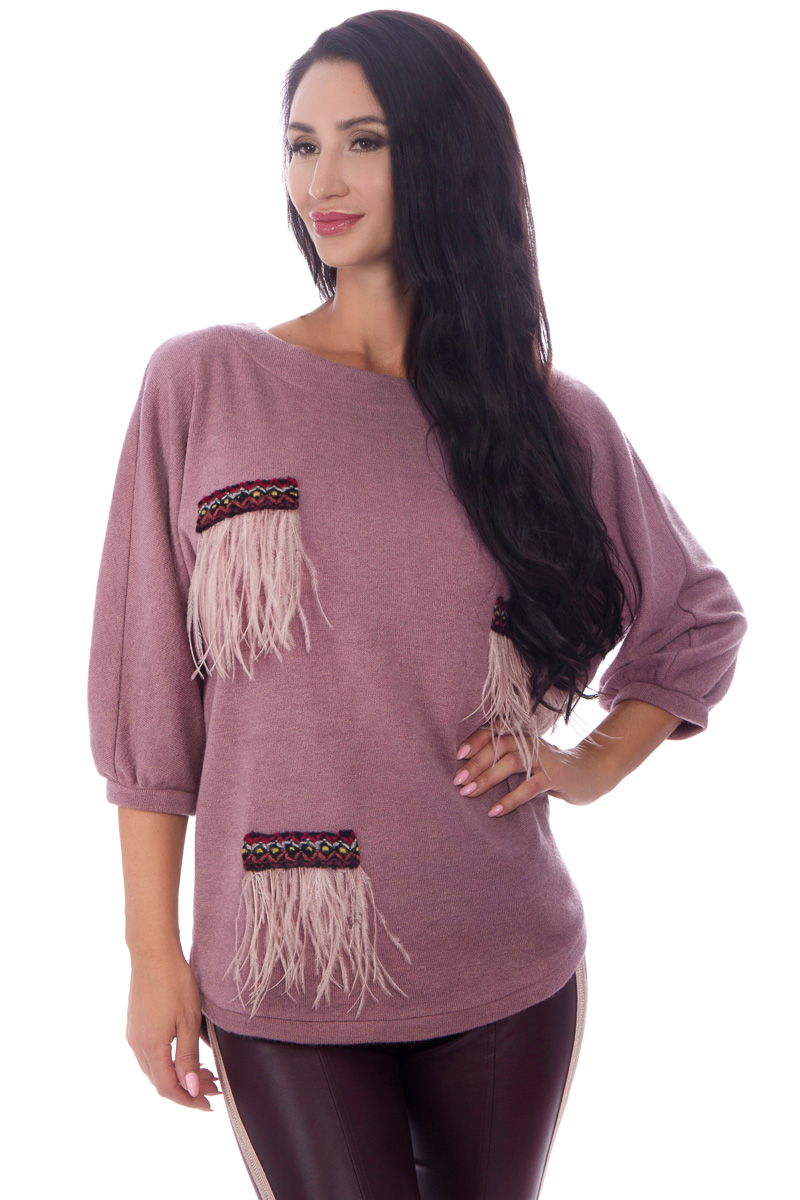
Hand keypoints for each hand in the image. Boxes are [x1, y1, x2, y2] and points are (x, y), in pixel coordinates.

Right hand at [126, 949, 220, 1110]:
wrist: (153, 954)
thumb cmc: (174, 983)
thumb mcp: (188, 1021)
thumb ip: (188, 1058)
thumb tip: (191, 1089)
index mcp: (150, 1047)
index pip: (168, 1089)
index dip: (189, 1100)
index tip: (209, 1104)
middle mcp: (136, 1046)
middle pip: (160, 1082)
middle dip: (187, 1089)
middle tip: (214, 1086)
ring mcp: (133, 1036)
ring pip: (154, 1071)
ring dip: (178, 1077)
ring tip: (204, 1073)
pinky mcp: (134, 1027)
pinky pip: (149, 1057)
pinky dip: (168, 1063)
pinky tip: (184, 1057)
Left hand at [452, 725, 619, 815]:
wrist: (594, 773)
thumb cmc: (553, 770)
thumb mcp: (530, 761)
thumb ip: (508, 761)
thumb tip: (472, 773)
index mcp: (523, 737)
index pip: (495, 732)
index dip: (475, 740)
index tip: (457, 755)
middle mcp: (531, 742)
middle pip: (499, 746)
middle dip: (475, 763)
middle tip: (457, 781)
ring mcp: (544, 758)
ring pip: (511, 763)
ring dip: (487, 778)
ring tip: (468, 793)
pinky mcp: (556, 775)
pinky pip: (529, 786)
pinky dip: (510, 799)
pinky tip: (494, 811)